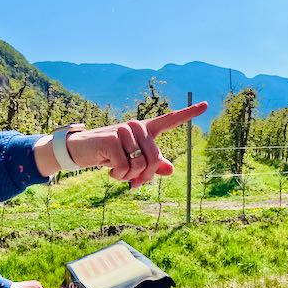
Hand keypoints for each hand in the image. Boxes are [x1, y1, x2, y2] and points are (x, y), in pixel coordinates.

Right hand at [35, 102, 207, 188]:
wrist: (81, 151)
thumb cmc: (109, 156)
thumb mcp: (132, 162)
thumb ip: (152, 166)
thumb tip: (170, 170)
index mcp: (146, 130)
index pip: (170, 120)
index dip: (189, 114)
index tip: (206, 105)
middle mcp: (137, 126)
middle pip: (155, 158)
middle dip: (146, 176)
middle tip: (134, 183)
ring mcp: (125, 131)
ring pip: (140, 165)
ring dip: (129, 177)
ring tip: (117, 172)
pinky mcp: (113, 140)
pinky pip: (125, 167)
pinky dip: (118, 175)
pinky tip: (108, 169)